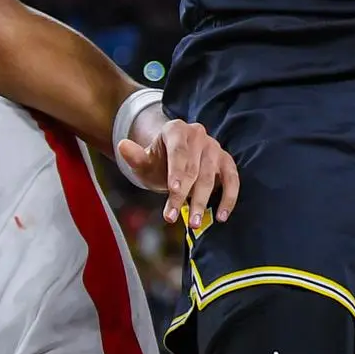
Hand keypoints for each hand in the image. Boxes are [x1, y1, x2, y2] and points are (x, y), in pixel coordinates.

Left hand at [117, 119, 240, 226]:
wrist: (175, 160)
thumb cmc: (158, 162)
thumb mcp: (144, 161)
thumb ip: (135, 156)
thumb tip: (122, 145)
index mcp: (176, 130)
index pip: (178, 153)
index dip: (177, 172)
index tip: (174, 191)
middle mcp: (198, 134)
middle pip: (193, 168)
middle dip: (184, 195)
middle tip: (172, 218)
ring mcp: (214, 147)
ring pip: (211, 176)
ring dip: (202, 201)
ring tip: (193, 223)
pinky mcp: (226, 161)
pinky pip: (232, 179)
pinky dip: (229, 198)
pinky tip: (221, 217)